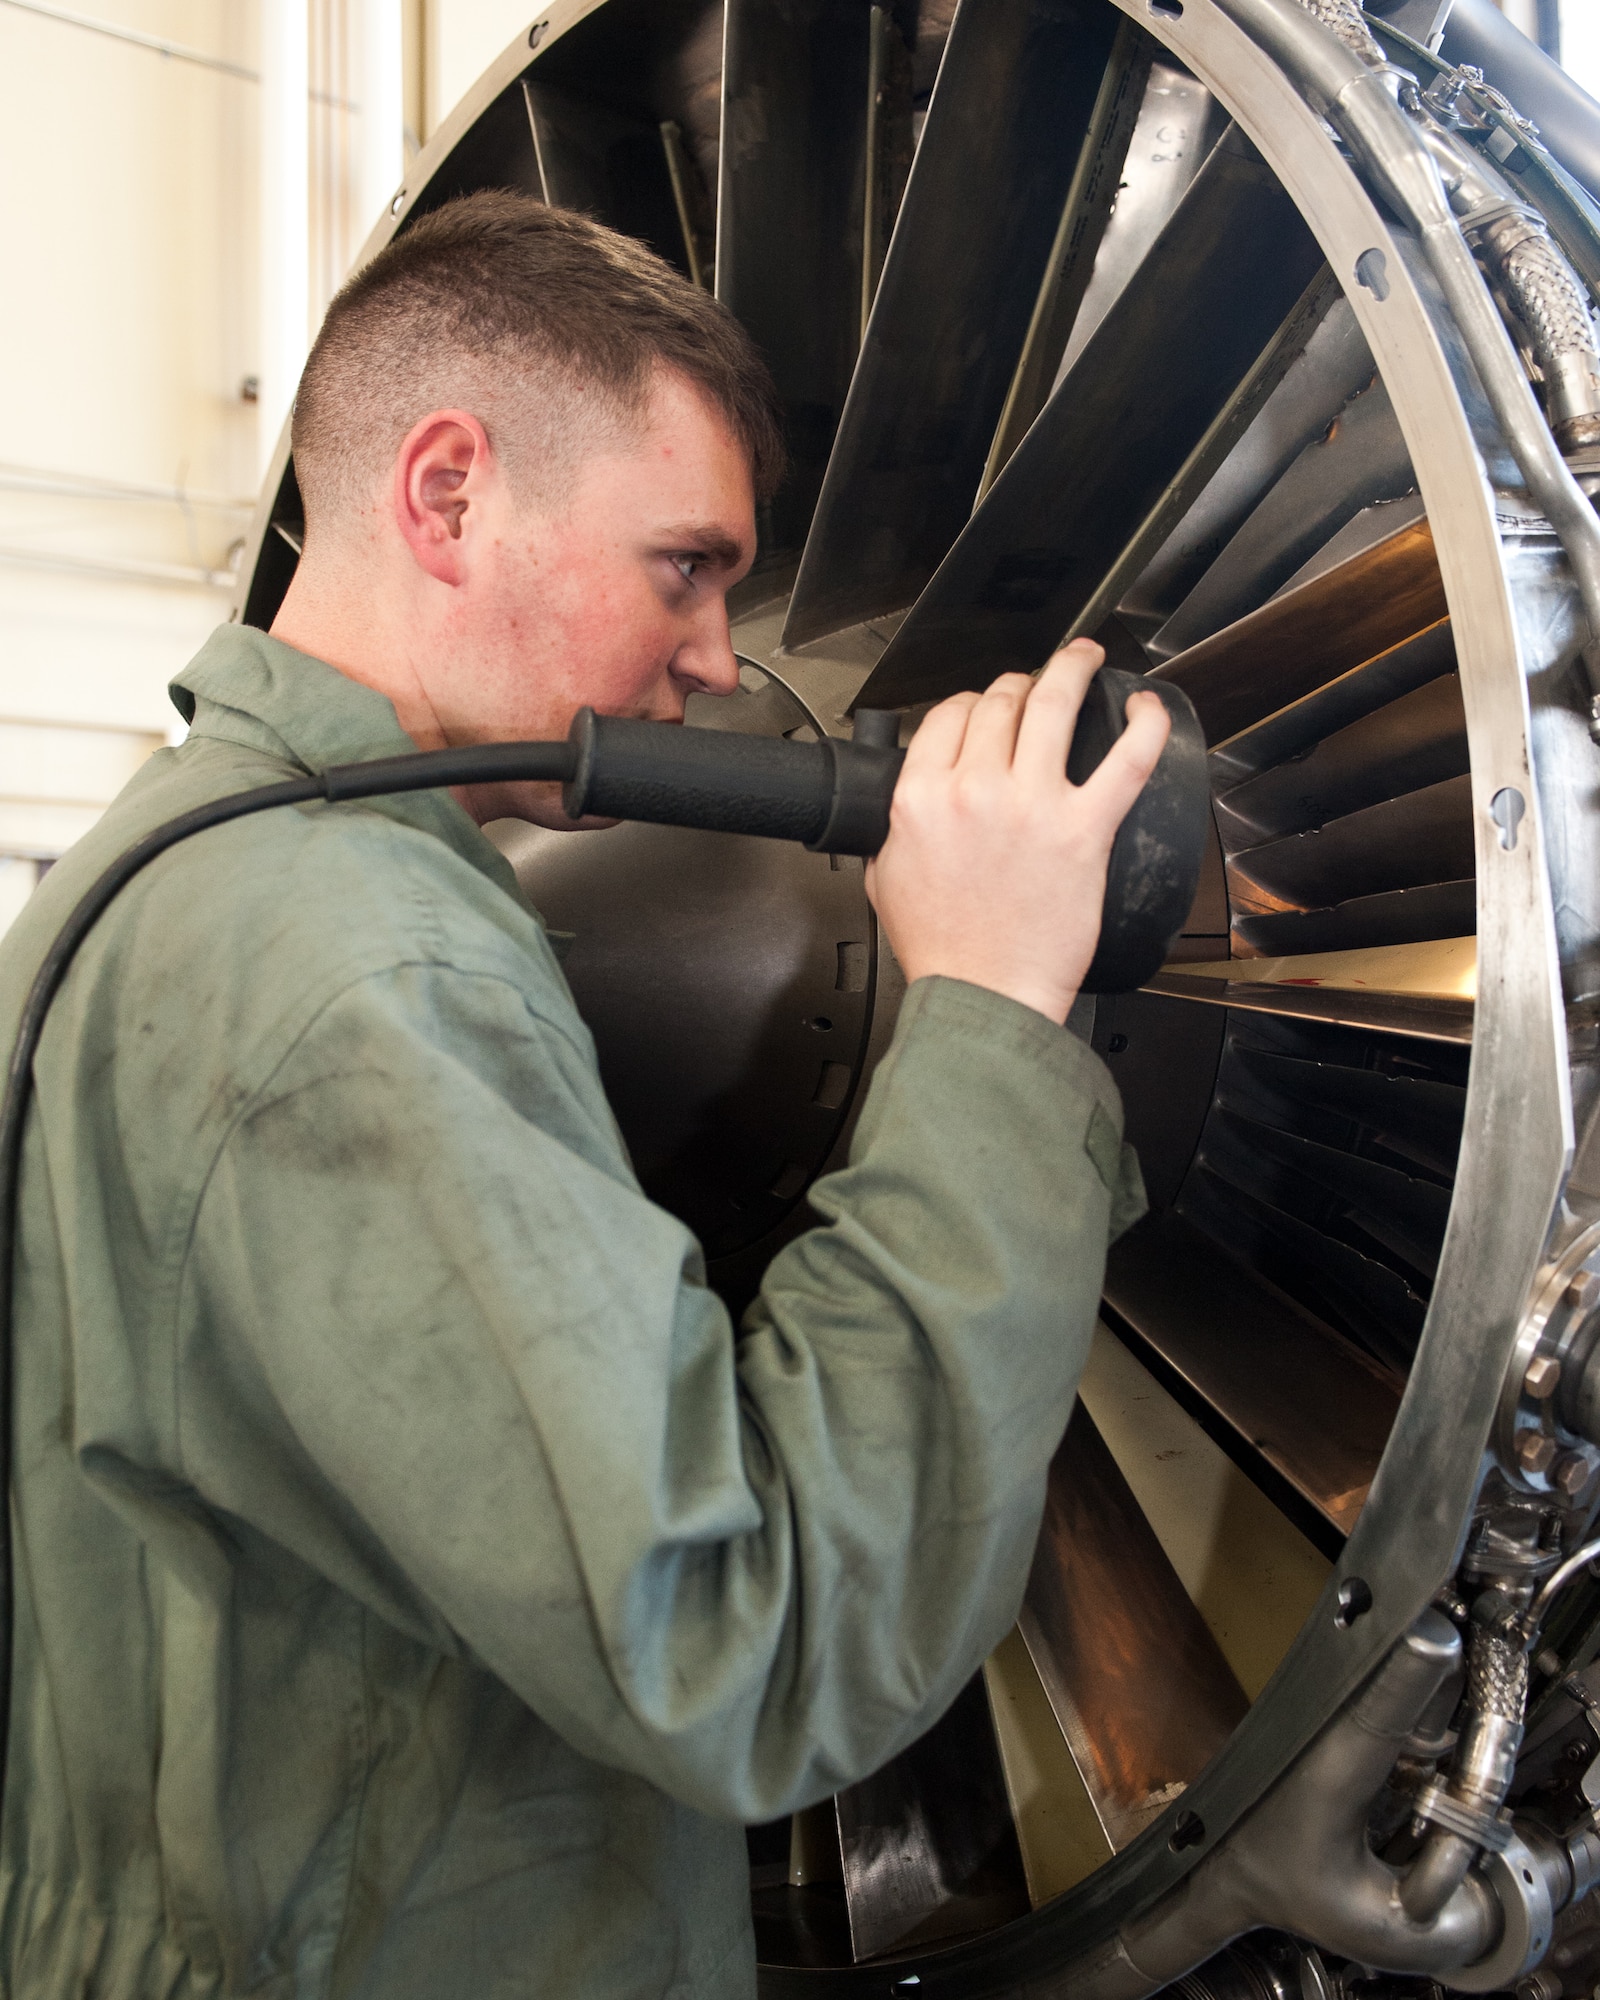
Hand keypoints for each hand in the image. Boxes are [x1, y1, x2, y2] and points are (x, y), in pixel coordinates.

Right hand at [864, 640, 1171, 1025]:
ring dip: (1073, 668)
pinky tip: (1146, 707)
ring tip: (1085, 658)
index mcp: (921, 798)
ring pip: (1054, 704)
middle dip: (1017, 686)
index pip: (948, 714)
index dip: (969, 702)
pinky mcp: (1084, 829)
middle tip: (1032, 687)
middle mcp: (975, 790)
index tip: (982, 708)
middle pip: (999, 701)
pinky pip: (1128, 759)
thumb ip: (892, 828)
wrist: (984, 994)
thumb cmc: (944, 950)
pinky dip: (1145, 723)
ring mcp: (1033, 805)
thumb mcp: (884, 879)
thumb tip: (903, 805)